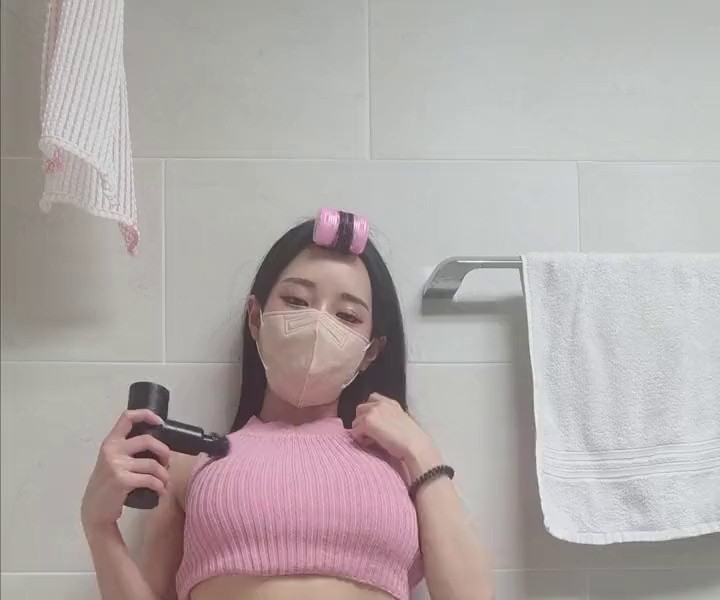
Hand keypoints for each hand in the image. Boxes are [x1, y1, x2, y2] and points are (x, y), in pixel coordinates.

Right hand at [81, 409, 170, 534]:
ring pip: (153, 464)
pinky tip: (161, 492)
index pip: (127, 417)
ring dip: (164, 474)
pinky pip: (150, 480)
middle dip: (164, 451)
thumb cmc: (108, 484)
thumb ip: (128, 450)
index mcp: (111, 442)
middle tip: (167, 463)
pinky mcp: (122, 480)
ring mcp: (116, 465)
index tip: (160, 422)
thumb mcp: (113, 461)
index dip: (146, 414)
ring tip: (164, 482)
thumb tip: (158, 445)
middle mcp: (112, 450)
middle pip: (148, 440)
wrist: (94, 510)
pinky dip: (160, 487)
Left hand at [351, 393, 441, 478]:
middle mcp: (380, 404)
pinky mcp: (367, 423)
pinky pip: (355, 432)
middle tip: (369, 433)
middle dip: (362, 420)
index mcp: (390, 403)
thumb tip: (379, 424)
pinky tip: (369, 444)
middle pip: (360, 409)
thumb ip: (389, 416)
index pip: (372, 398)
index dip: (369, 410)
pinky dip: (360, 439)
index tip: (373, 422)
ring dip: (360, 430)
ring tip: (370, 439)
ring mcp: (372, 412)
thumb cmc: (413, 438)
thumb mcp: (402, 419)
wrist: (415, 444)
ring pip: (355, 421)